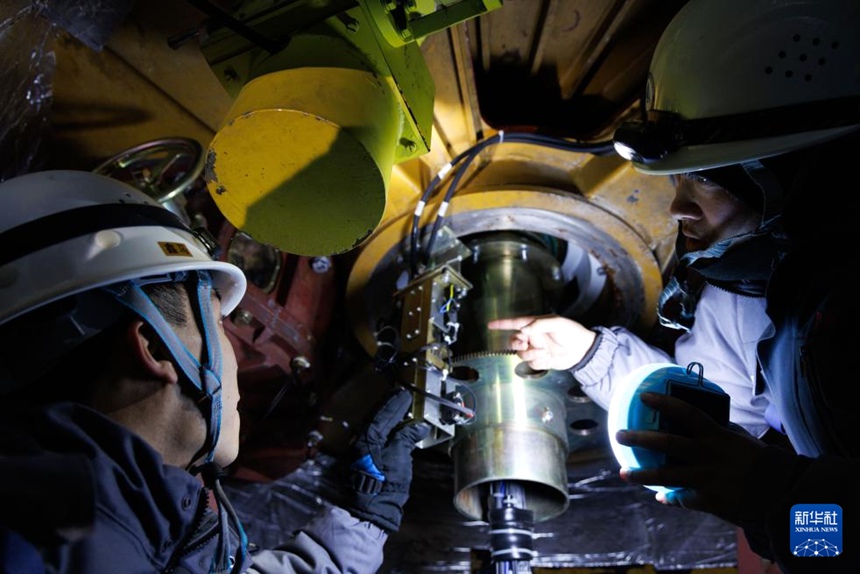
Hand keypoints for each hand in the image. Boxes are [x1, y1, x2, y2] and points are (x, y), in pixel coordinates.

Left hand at [347, 389, 429, 531]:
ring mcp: (361, 448)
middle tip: (401, 395)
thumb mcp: (400, 456)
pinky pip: (376, 435)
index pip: (384, 413)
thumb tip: (419, 426)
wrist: (372, 506)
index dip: (396, 403)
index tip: (406, 394)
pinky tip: (393, 427)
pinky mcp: (365, 457)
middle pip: (376, 416)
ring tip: (399, 408)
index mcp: (369, 436)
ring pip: (375, 425)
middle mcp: (362, 439)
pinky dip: (385, 427)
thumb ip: (407, 437)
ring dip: (387, 416)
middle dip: (389, 406)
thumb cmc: (386, 481)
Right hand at [486, 315, 596, 370]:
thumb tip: (524, 329)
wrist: (584, 351)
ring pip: (521, 354)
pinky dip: (538, 362)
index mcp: (535, 325)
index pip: (515, 323)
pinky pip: (531, 363)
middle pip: (514, 340)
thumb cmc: (573, 332)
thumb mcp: (558, 323)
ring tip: (544, 353)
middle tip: (524, 344)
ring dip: (530, 354)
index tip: (490, 325)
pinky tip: (548, 359)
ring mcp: (536, 349)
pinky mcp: (540, 360)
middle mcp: (533, 337)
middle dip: (516, 343)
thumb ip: (539, 324)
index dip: (502, 324)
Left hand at [615, 391, 766, 524]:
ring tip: (623, 472)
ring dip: (641, 474)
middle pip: (667, 443)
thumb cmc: (760, 461)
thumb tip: (695, 419)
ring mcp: (707, 478)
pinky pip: (682, 499)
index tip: (643, 397)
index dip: (664, 403)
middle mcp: (708, 455)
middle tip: (619, 433)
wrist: (781, 493)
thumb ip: (718, 431)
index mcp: (717, 436)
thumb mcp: (739, 440)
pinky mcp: (709, 500)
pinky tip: (660, 497)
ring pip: (665, 475)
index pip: (686, 413)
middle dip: (639, 438)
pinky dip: (669, 498)